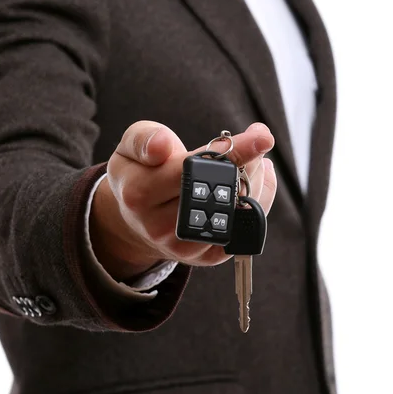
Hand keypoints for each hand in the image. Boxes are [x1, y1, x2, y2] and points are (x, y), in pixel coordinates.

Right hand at [89, 122, 276, 281]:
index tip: (262, 137)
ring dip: (255, 181)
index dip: (231, 153)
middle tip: (257, 140)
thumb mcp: (130, 145)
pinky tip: (251, 182)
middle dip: (248, 163)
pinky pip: (244, 230)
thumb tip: (162, 145)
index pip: (191, 170)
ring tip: (251, 159)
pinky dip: (258, 202)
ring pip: (236, 212)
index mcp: (139, 192)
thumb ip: (144, 138)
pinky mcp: (205, 257)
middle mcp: (159, 225)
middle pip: (220, 192)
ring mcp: (184, 245)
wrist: (135, 218)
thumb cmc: (138, 172)